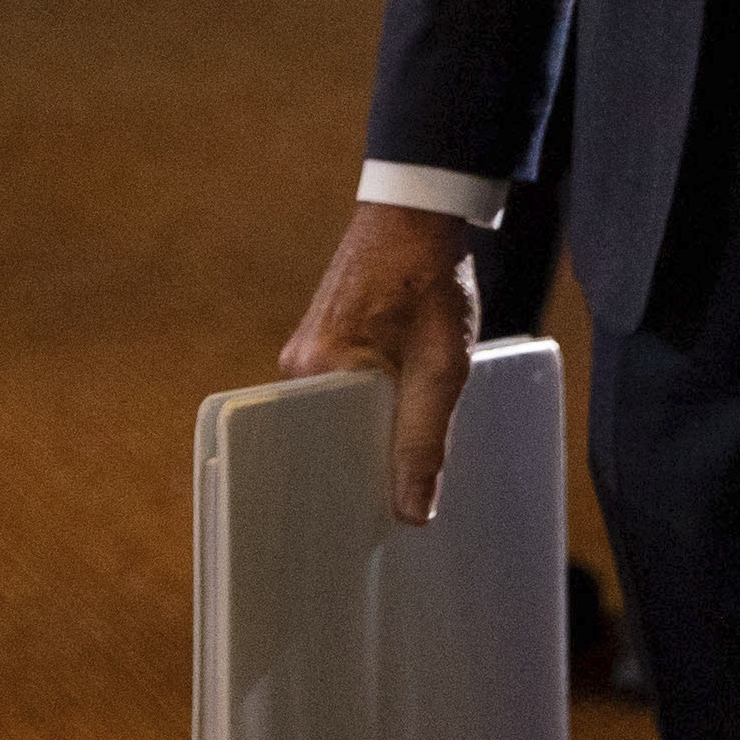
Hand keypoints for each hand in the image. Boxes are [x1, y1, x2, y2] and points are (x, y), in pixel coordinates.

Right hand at [280, 200, 478, 524]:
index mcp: (314, 373)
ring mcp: (308, 351)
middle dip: (361, 468)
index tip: (369, 529)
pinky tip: (400, 419)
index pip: (319, 457)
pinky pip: (341, 391)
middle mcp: (298, 366)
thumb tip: (412, 512)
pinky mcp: (326, 339)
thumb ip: (425, 439)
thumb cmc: (431, 280)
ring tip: (403, 465)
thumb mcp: (442, 367)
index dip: (348, 493)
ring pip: (337, 416)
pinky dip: (370, 407)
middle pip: (326, 439)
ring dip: (371, 434)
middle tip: (396, 506)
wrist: (420, 210)